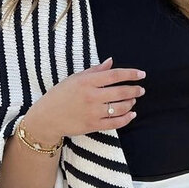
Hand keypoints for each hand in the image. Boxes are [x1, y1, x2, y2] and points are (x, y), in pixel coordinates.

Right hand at [23, 57, 144, 143]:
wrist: (47, 118)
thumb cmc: (60, 95)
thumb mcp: (74, 78)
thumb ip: (94, 70)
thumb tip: (111, 61)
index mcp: (86, 81)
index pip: (114, 75)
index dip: (131, 74)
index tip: (141, 74)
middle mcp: (91, 96)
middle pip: (121, 91)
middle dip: (134, 90)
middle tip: (141, 89)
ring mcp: (93, 112)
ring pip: (120, 107)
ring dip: (131, 103)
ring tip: (133, 100)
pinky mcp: (93, 125)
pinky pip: (115, 123)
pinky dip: (127, 118)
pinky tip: (131, 114)